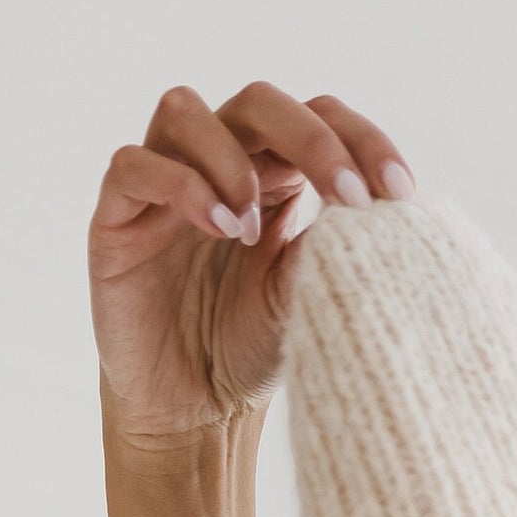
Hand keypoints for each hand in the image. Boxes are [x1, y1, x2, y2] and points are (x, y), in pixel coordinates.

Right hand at [89, 80, 413, 443]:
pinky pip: (133, 165)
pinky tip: (219, 229)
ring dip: (231, 159)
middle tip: (348, 197)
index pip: (317, 117)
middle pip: (258, 102)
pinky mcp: (117, 216)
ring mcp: (163, 185)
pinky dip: (181, 186)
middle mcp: (218, 166)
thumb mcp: (310, 294)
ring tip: (252, 229)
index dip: (360, 139)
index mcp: (274, 175)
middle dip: (311, 139)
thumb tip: (375, 199)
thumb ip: (334, 242)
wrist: (194, 413)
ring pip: (184, 110)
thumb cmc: (254, 350)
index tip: (399, 191)